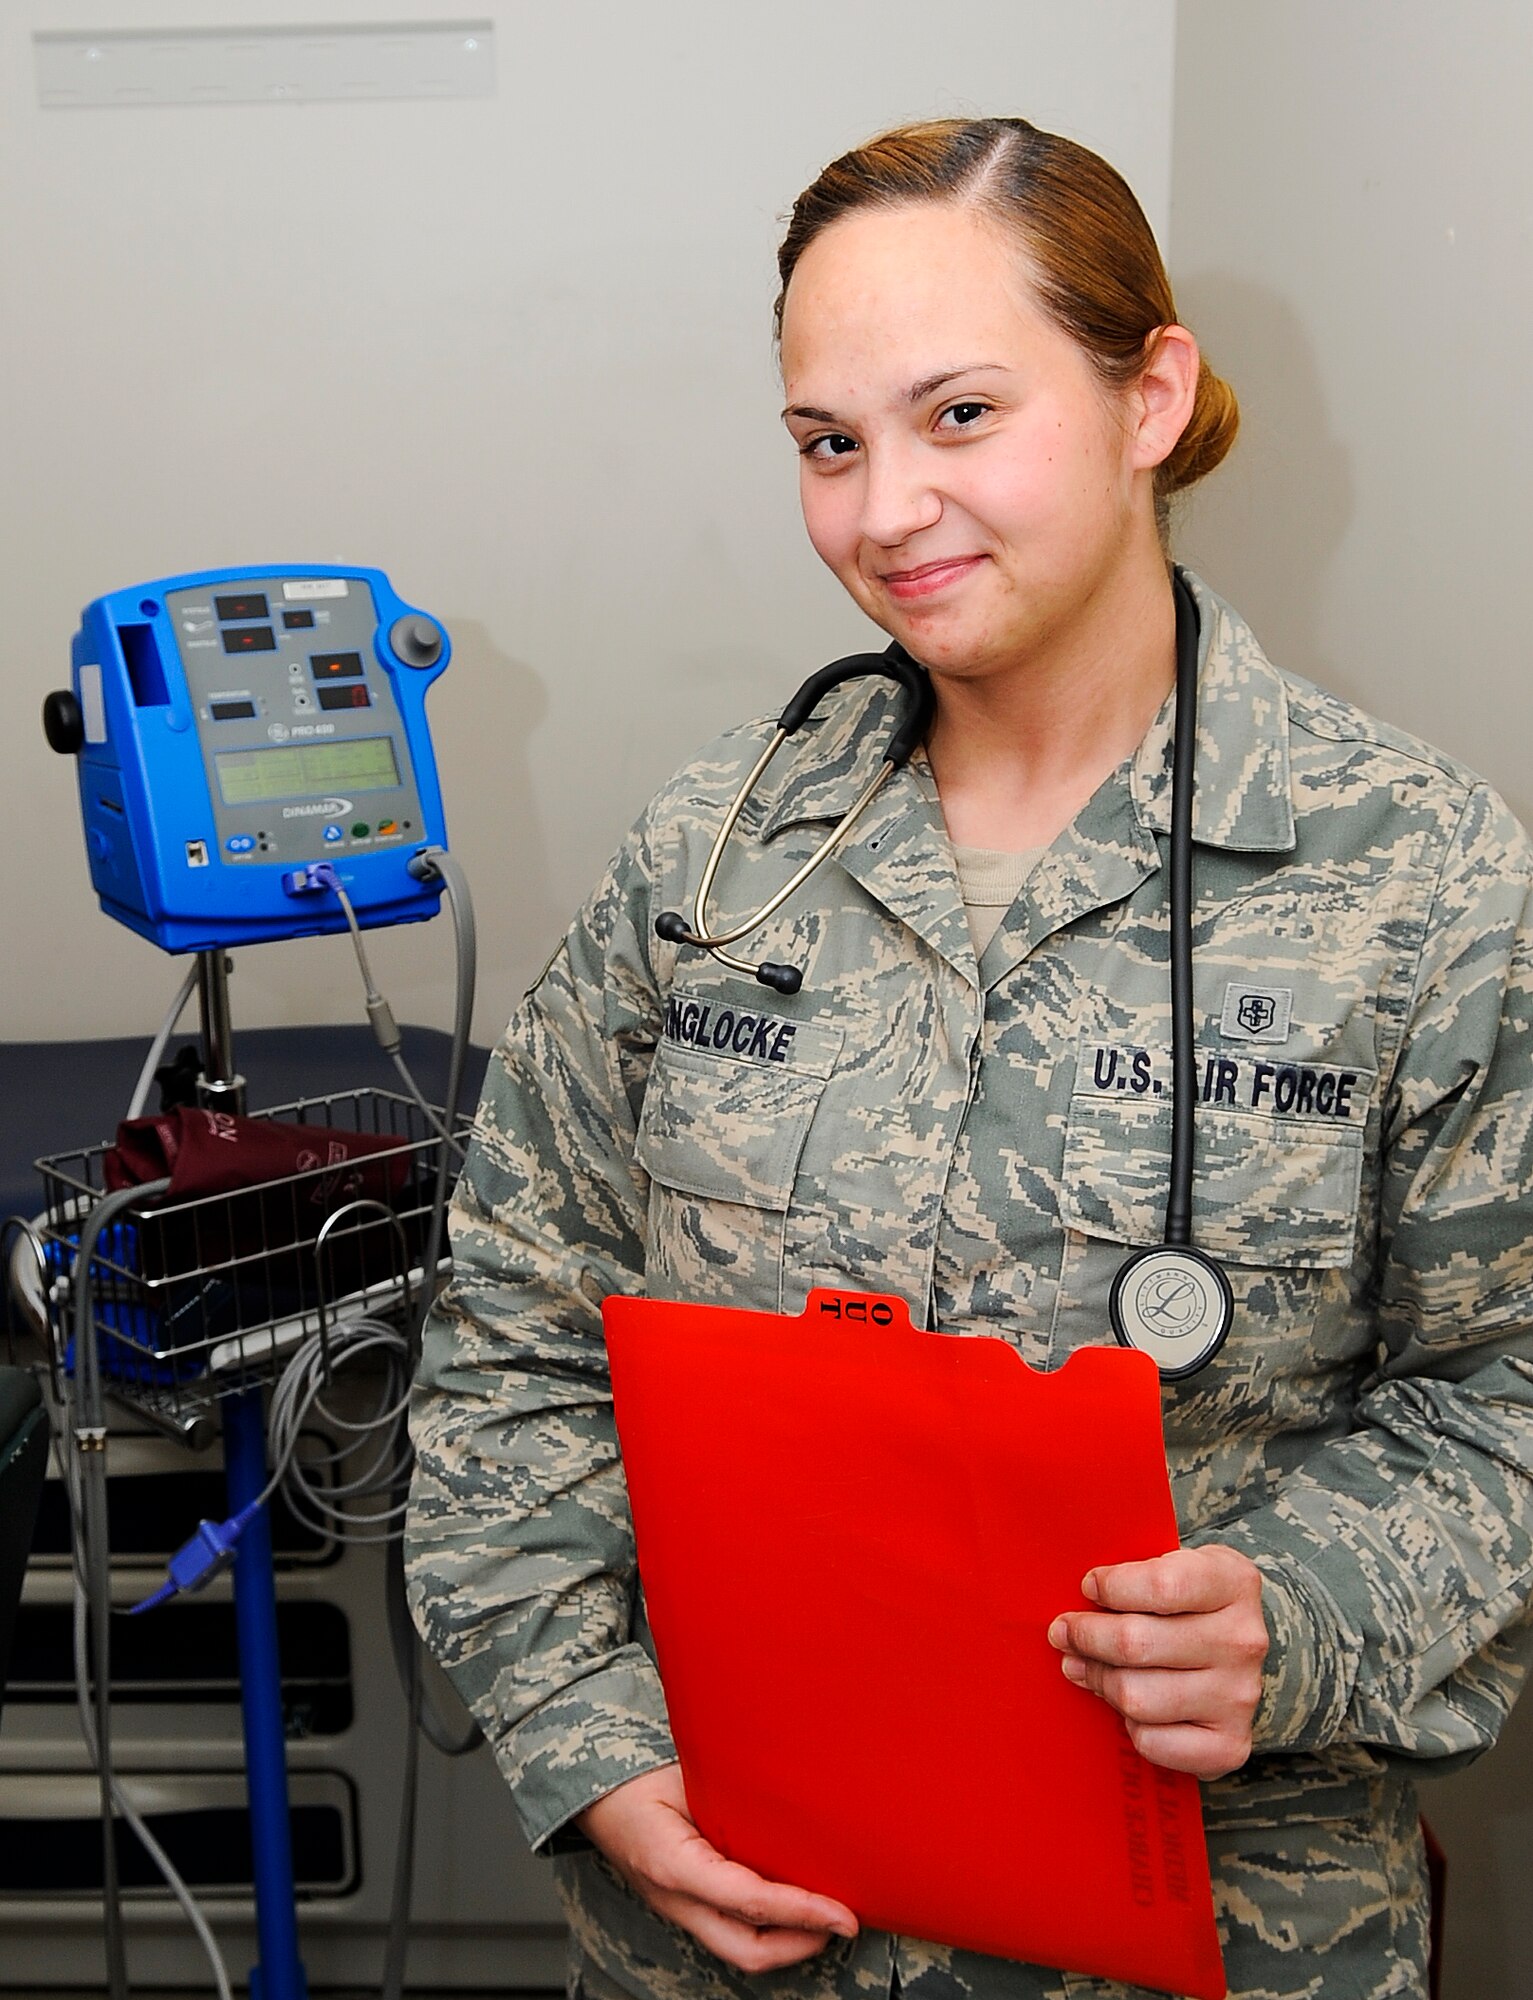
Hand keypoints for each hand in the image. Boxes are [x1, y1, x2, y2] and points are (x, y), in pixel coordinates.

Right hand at [575, 1764, 858, 1972]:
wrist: (594, 1795)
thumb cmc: (639, 1779)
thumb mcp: (686, 1776)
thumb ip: (733, 1795)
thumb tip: (793, 1799)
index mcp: (673, 1865)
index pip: (750, 1901)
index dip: (802, 1911)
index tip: (844, 1914)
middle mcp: (676, 1900)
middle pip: (748, 1950)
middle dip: (803, 1944)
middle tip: (843, 1922)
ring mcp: (678, 1911)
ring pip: (740, 1950)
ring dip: (789, 1942)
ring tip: (826, 1918)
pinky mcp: (685, 1910)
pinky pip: (731, 1932)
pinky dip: (768, 1929)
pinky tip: (793, 1908)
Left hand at [1047, 1544, 1266, 1778]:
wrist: (1237, 1650)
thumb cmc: (1189, 1600)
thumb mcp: (1176, 1563)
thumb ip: (1132, 1569)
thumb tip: (1076, 1601)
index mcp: (1233, 1583)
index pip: (1161, 1585)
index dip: (1113, 1587)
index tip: (1088, 1587)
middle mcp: (1243, 1641)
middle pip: (1136, 1644)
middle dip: (1086, 1637)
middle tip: (1063, 1633)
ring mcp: (1239, 1697)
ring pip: (1136, 1696)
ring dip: (1100, 1680)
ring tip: (1086, 1666)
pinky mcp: (1230, 1745)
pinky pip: (1152, 1741)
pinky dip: (1130, 1725)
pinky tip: (1129, 1704)